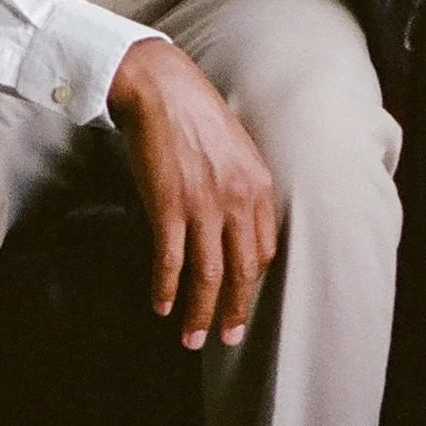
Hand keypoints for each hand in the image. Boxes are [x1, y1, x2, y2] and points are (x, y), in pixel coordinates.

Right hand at [108, 37, 278, 350]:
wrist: (161, 86)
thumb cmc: (196, 113)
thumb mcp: (236, 149)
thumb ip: (242, 187)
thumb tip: (236, 226)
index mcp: (258, 185)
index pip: (264, 250)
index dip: (252, 282)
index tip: (241, 300)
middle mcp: (238, 199)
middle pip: (241, 272)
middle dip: (233, 312)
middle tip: (226, 339)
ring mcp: (204, 204)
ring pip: (208, 276)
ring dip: (199, 313)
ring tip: (191, 339)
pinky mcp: (169, 205)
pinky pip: (171, 261)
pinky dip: (167, 289)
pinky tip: (162, 306)